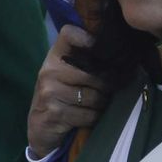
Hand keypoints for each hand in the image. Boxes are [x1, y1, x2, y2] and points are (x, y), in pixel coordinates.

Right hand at [27, 25, 108, 157]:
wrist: (39, 127)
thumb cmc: (59, 96)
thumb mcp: (66, 74)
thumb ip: (85, 61)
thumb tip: (122, 57)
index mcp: (54, 56)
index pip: (69, 34)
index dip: (87, 37)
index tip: (99, 47)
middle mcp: (49, 70)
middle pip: (94, 74)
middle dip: (106, 86)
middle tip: (106, 91)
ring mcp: (50, 91)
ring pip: (94, 97)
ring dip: (100, 105)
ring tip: (96, 105)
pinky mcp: (55, 112)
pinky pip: (88, 114)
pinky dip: (93, 118)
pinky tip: (87, 117)